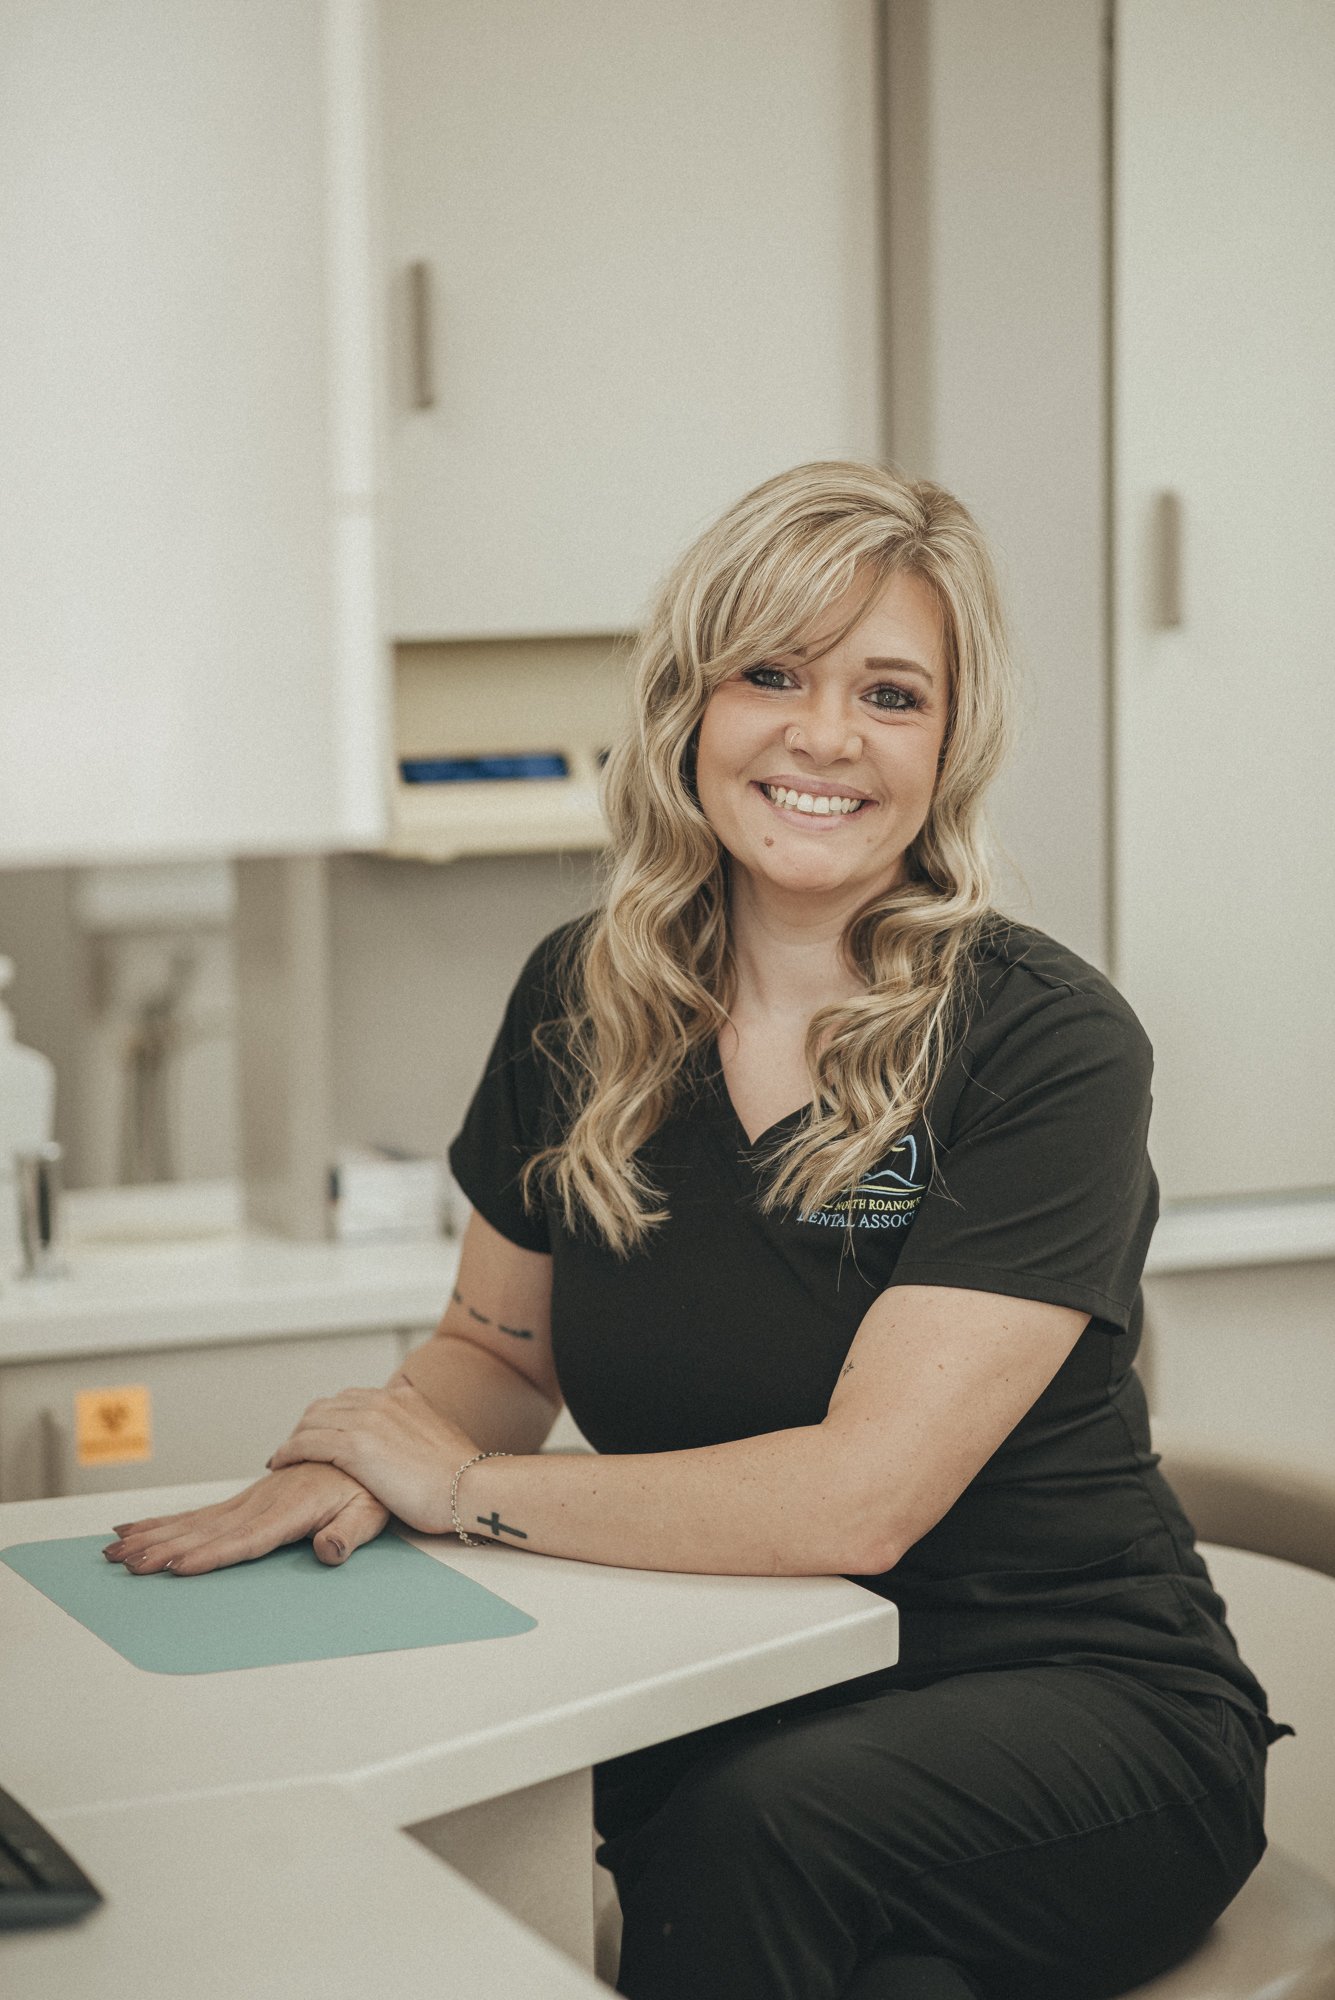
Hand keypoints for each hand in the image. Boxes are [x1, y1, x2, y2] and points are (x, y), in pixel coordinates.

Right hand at [101, 1463, 388, 1575]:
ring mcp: (253, 1498)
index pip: (246, 1538)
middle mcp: (265, 1500)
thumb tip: (327, 1552)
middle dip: (164, 1547)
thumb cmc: (371, 1485)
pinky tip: (141, 1530)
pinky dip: (170, 1522)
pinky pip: (203, 1513)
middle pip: (207, 1529)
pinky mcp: (250, 1499)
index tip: (176, 1566)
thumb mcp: (370, 1510)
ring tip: (117, 1550)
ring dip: (155, 1535)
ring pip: (196, 1521)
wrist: (369, 1444)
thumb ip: (348, 1533)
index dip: (211, 1554)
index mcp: (292, 1506)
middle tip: (125, 1563)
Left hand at [267, 1382, 478, 1535]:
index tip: (319, 1435)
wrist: (471, 1487)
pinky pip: (308, 1443)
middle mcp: (382, 1401)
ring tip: (283, 1457)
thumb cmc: (460, 1476)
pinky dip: (288, 1451)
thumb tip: (413, 1408)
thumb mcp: (440, 1434)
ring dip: (293, 1438)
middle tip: (294, 1448)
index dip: (329, 1417)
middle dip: (307, 1426)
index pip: (351, 1398)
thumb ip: (420, 1421)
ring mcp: (368, 1421)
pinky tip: (280, 1463)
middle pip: (326, 1406)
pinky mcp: (356, 1447)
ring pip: (312, 1422)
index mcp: (402, 1397)